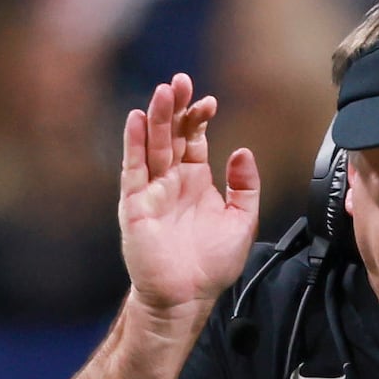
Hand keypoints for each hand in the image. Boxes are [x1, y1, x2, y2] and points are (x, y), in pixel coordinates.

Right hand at [118, 74, 263, 319]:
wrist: (187, 296)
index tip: (210, 102)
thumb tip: (242, 151)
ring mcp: (151, 190)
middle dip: (176, 108)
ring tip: (163, 92)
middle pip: (172, 135)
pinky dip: (134, 143)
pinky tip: (137, 119)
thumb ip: (246, 186)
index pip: (194, 139)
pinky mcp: (135, 204)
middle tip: (181, 81)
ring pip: (153, 145)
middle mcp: (172, 181)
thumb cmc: (211, 264)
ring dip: (156, 118)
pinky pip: (133, 168)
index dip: (199, 119)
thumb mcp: (242, 221)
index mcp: (196, 181)